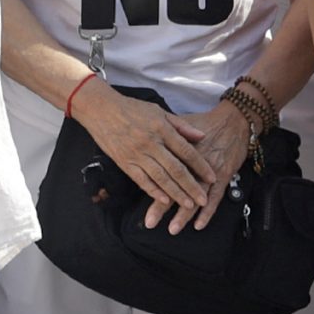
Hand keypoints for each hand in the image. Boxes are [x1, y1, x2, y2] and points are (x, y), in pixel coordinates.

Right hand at [76, 86, 218, 234]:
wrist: (101, 109)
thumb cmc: (131, 108)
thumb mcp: (159, 111)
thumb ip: (181, 125)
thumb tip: (201, 136)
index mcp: (162, 129)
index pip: (186, 151)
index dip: (201, 166)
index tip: (212, 178)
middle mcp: (151, 143)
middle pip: (176, 169)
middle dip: (192, 186)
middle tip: (203, 200)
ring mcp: (137, 154)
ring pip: (160, 178)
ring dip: (176, 193)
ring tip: (188, 205)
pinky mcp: (124, 162)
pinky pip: (141, 180)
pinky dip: (153, 191)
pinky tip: (164, 200)